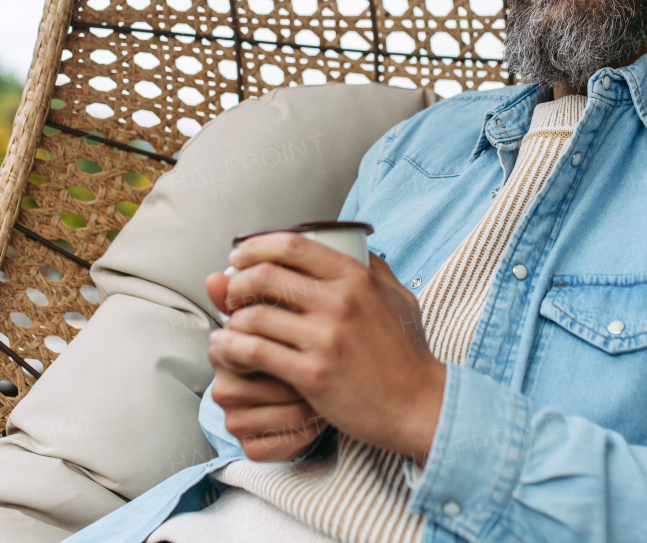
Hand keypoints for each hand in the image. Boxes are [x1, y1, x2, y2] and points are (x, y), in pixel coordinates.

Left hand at [207, 234, 445, 462]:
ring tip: (227, 326)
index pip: (292, 245)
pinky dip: (232, 348)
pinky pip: (256, 353)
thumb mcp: (399, 297)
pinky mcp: (312, 374)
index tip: (240, 257)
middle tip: (230, 294)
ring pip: (254, 316)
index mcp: (356, 277)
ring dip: (231, 319)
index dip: (256, 247)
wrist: (419, 405)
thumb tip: (352, 242)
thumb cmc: (408, 352)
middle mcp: (339, 302)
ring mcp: (325, 338)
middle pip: (266, 276)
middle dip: (237, 282)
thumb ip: (374, 266)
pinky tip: (228, 349)